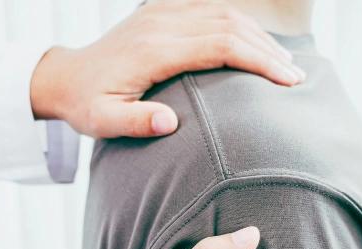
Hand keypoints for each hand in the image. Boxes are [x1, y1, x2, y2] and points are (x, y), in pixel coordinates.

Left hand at [30, 0, 305, 137]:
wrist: (65, 76)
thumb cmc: (86, 104)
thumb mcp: (102, 122)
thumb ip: (134, 123)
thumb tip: (169, 123)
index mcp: (154, 49)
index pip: (221, 46)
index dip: (259, 61)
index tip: (287, 82)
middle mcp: (162, 23)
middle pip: (230, 25)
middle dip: (269, 50)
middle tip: (296, 78)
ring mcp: (162, 13)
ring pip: (224, 14)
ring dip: (258, 36)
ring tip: (285, 64)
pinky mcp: (162, 13)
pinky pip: (210, 11)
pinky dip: (239, 27)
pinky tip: (256, 46)